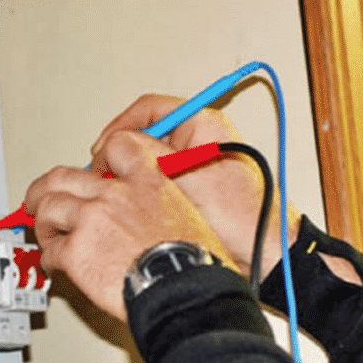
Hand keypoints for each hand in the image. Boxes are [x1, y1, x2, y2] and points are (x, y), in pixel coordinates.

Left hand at [25, 131, 234, 321]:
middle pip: (62, 176)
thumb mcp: (189, 214)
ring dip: (43, 224)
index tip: (90, 173)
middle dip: (45, 189)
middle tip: (40, 201)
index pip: (116, 146)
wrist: (182, 291)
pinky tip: (55, 267)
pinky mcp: (75, 251)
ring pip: (48, 208)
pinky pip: (50, 251)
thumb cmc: (191, 263)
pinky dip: (48, 260)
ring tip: (47, 236)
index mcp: (146, 182)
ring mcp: (91, 220)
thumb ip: (159, 204)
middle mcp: (114, 195)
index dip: (97, 159)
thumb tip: (146, 213)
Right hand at [90, 94, 300, 279]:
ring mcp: (193, 165)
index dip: (118, 128)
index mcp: (202, 125)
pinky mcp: (190, 189)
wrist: (260, 253)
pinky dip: (140, 192)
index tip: (102, 149)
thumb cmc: (240, 216)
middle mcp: (198, 141)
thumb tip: (113, 146)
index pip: (148, 110)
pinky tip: (133, 207)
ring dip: (129, 175)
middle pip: (144, 136)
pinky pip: (155, 182)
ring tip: (118, 192)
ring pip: (147, 161)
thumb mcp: (181, 175)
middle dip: (121, 155)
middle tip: (105, 173)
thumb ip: (143, 153)